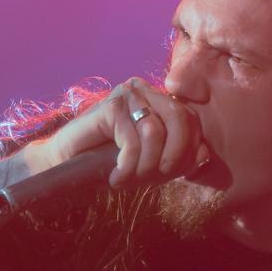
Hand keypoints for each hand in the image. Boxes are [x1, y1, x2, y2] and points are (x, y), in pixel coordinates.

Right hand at [27, 78, 205, 188]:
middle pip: (181, 121)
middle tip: (148, 180)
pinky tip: (116, 176)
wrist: (66, 166)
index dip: (187, 154)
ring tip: (127, 179)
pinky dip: (127, 166)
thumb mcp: (153, 165)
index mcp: (161, 100)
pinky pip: (132, 140)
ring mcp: (127, 94)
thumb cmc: (110, 164)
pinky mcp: (110, 105)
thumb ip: (180, 159)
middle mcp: (146, 90)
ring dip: (143, 167)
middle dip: (170, 160)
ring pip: (156, 133)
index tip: (167, 175)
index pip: (192, 122)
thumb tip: (205, 154)